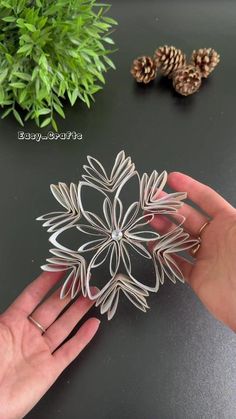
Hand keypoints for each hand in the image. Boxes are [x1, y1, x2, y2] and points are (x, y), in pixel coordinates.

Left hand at [0, 272, 99, 418]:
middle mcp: (28, 335)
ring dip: (79, 310)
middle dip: (69, 292)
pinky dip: (83, 338)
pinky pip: (70, 350)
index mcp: (11, 324)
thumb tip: (23, 295)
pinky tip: (93, 324)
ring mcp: (40, 352)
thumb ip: (4, 316)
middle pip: (52, 308)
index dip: (47, 281)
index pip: (32, 296)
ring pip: (65, 325)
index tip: (60, 267)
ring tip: (93, 294)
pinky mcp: (50, 370)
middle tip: (83, 279)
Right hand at [151, 172, 235, 331]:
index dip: (189, 187)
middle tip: (151, 200)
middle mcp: (217, 238)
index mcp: (230, 224)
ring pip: (180, 238)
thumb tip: (215, 205)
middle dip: (169, 206)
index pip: (207, 199)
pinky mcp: (199, 277)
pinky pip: (178, 263)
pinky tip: (153, 246)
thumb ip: (231, 217)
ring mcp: (207, 257)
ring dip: (164, 227)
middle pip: (188, 217)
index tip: (172, 178)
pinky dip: (165, 255)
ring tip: (149, 220)